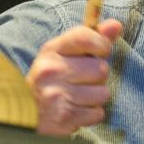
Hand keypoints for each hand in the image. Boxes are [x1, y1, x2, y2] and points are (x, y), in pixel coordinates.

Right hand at [26, 18, 122, 134]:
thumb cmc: (51, 77)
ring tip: (79, 95)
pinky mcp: (65, 117)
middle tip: (83, 79)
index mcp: (52, 51)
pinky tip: (77, 109)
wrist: (27, 110)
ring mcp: (58, 95)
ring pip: (102, 93)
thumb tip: (116, 25)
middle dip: (98, 76)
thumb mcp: (64, 52)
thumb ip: (92, 38)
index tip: (102, 51)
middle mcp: (52, 71)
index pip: (84, 38)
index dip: (102, 44)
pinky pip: (98, 114)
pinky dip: (92, 114)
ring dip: (96, 96)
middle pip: (101, 69)